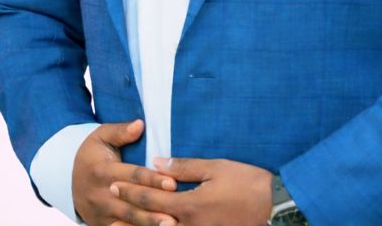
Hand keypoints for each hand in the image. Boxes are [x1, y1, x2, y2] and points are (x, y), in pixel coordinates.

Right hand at [72, 119, 178, 225]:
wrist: (69, 179)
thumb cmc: (93, 154)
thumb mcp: (101, 136)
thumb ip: (121, 131)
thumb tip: (140, 124)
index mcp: (102, 171)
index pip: (132, 176)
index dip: (152, 180)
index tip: (172, 183)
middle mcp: (101, 195)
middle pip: (132, 203)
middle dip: (154, 209)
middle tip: (176, 213)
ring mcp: (100, 213)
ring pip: (128, 221)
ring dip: (149, 224)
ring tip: (171, 225)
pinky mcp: (101, 224)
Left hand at [109, 157, 272, 225]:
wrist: (271, 204)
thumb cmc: (244, 181)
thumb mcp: (215, 168)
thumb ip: (184, 167)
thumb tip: (157, 162)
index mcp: (190, 205)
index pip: (154, 198)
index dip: (134, 190)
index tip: (116, 183)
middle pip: (152, 222)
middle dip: (129, 212)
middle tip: (110, 206)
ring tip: (118, 225)